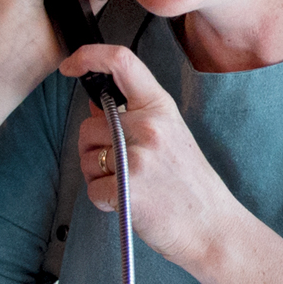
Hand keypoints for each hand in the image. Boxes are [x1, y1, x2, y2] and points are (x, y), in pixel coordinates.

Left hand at [67, 46, 244, 270]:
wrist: (212, 227)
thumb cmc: (190, 185)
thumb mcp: (170, 136)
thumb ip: (134, 116)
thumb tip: (96, 104)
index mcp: (161, 107)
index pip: (122, 62)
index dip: (88, 56)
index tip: (70, 65)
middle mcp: (149, 126)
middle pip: (88, 125)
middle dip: (92, 150)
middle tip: (117, 168)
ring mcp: (138, 156)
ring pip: (86, 158)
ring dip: (96, 176)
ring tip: (127, 187)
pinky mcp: (127, 187)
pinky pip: (92, 189)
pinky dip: (102, 201)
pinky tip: (126, 204)